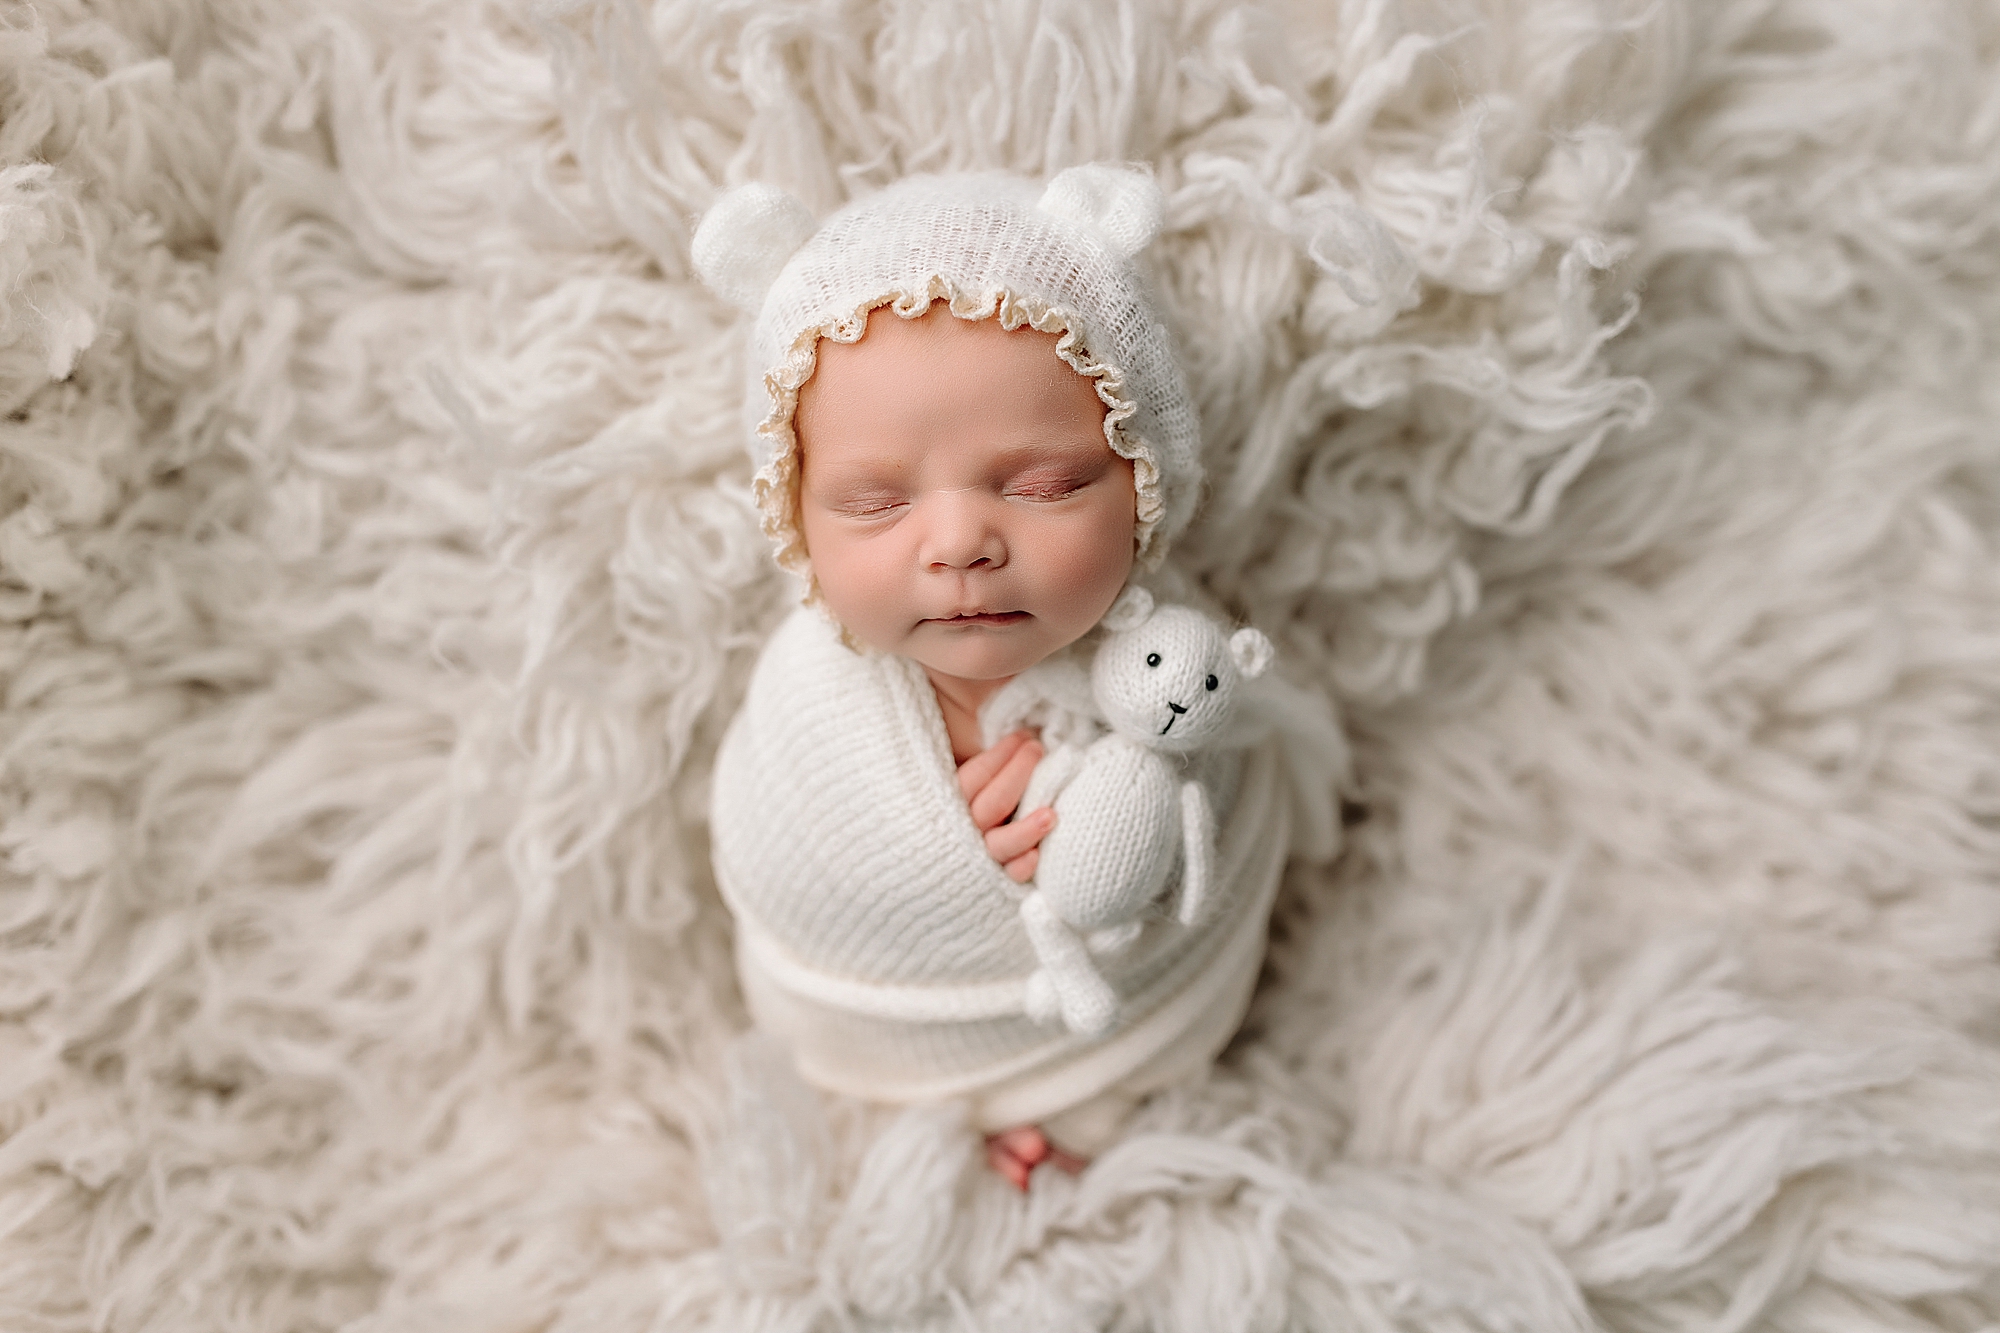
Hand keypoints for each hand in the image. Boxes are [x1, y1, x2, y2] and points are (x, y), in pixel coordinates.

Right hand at [956, 729, 1056, 883]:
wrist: (934, 869)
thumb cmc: (959, 812)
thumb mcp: (954, 785)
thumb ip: (977, 769)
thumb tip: (1015, 736)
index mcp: (947, 805)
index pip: (974, 777)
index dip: (1000, 755)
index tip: (1022, 737)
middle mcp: (961, 833)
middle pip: (991, 805)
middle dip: (1018, 774)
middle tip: (1038, 751)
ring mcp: (978, 859)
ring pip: (999, 844)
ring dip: (1026, 830)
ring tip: (1051, 815)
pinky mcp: (996, 882)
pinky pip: (1009, 878)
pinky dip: (1022, 867)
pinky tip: (1038, 856)